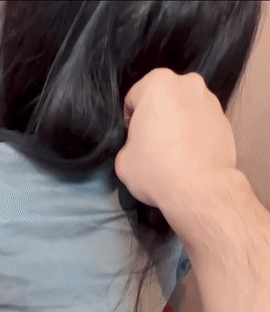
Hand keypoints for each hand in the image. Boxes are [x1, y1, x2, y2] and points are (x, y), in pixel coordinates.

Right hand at [114, 67, 236, 212]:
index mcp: (157, 83)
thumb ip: (128, 145)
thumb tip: (137, 148)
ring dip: (178, 126)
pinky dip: (196, 136)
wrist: (199, 190)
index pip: (134, 98)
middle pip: (163, 100)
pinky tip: (191, 158)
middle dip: (157, 119)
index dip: (129, 122)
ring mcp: (211, 101)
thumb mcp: (123, 162)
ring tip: (175, 154)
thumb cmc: (156, 170)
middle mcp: (187, 83)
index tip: (133, 141)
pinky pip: (203, 125)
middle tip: (153, 146)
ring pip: (185, 111)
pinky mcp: (226, 121)